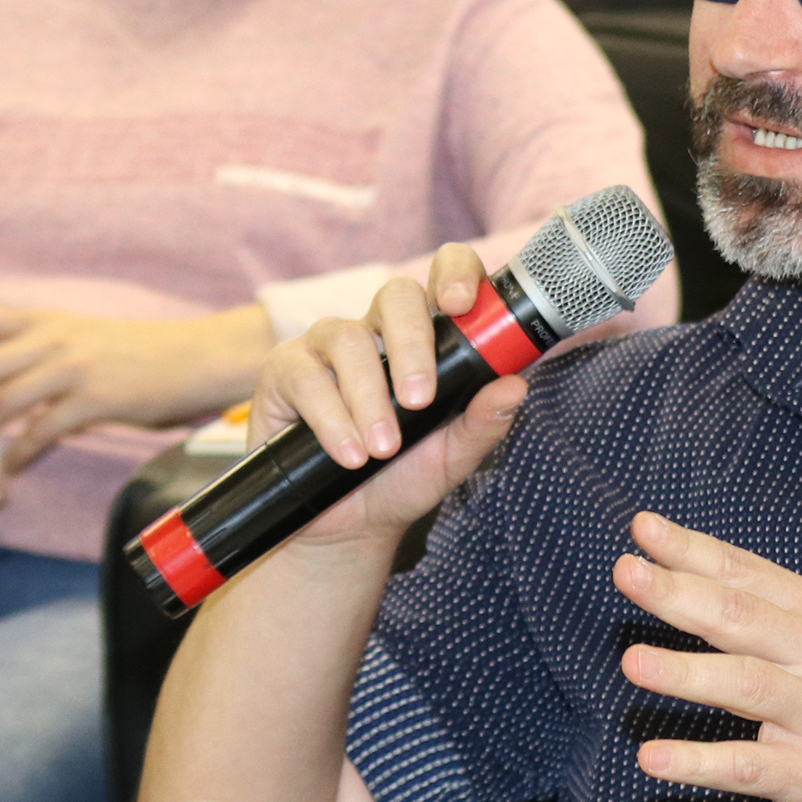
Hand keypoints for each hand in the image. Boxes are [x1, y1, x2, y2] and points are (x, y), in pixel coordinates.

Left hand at [0, 304, 276, 473]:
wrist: (198, 358)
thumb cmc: (144, 354)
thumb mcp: (85, 338)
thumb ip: (43, 353)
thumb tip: (2, 384)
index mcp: (45, 320)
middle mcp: (51, 339)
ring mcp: (72, 369)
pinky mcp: (95, 400)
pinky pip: (40, 431)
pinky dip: (18, 453)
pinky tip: (12, 467)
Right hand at [246, 243, 522, 551]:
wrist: (346, 527)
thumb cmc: (402, 479)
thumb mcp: (451, 458)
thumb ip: (482, 422)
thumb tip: (515, 386)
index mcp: (427, 339)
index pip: (445, 279)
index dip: (455, 274)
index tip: (461, 304)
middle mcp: (378, 331)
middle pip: (396, 295)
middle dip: (412, 344)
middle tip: (420, 400)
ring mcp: (328, 346)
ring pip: (349, 338)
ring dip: (369, 399)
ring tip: (382, 450)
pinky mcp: (285, 370)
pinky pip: (307, 377)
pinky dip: (331, 419)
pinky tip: (349, 453)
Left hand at [612, 511, 801, 801]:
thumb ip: (766, 614)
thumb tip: (685, 577)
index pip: (746, 576)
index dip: (694, 551)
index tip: (643, 531)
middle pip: (742, 619)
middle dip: (681, 594)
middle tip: (628, 573)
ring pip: (747, 686)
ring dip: (688, 672)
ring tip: (633, 662)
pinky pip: (750, 766)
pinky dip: (699, 762)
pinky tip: (654, 758)